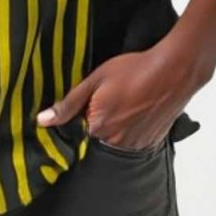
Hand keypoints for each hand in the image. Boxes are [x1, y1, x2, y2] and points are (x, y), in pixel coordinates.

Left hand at [35, 44, 196, 150]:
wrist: (174, 70)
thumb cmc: (135, 70)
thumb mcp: (96, 80)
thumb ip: (68, 104)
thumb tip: (42, 121)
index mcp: (98, 127)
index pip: (74, 139)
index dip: (75, 126)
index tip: (79, 114)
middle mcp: (115, 143)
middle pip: (94, 142)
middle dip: (94, 127)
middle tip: (106, 104)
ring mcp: (135, 146)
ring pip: (113, 145)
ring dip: (113, 131)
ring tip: (121, 106)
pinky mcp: (150, 144)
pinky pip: (131, 145)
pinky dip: (129, 132)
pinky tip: (134, 113)